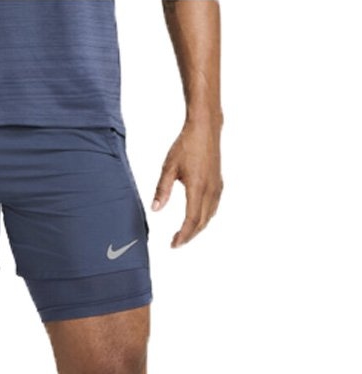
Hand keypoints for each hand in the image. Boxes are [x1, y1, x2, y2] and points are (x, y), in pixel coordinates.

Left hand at [151, 119, 222, 247]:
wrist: (205, 129)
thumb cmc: (186, 145)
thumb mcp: (169, 167)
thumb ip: (162, 190)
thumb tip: (155, 209)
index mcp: (198, 188)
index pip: (191, 220)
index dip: (183, 235)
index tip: (173, 244)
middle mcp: (211, 190)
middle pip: (201, 222)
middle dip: (189, 235)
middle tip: (176, 242)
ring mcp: (217, 187)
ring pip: (209, 216)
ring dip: (197, 228)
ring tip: (184, 234)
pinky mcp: (219, 183)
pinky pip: (213, 207)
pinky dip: (205, 217)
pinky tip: (197, 219)